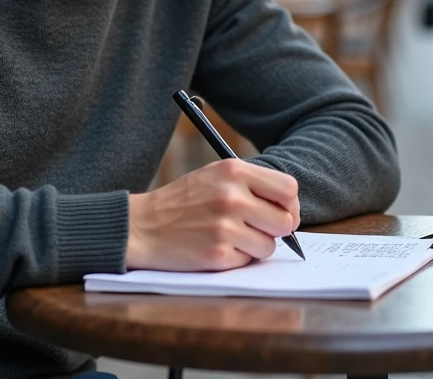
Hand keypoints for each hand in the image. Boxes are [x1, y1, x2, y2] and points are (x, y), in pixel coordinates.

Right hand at [126, 159, 299, 271]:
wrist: (142, 226)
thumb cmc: (182, 202)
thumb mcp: (214, 176)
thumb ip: (250, 184)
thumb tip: (288, 208)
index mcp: (233, 171)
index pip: (289, 188)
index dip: (289, 205)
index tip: (280, 212)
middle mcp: (232, 196)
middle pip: (285, 221)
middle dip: (275, 230)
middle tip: (258, 230)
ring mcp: (225, 226)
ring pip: (269, 245)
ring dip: (255, 247)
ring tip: (230, 237)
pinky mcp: (218, 253)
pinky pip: (248, 261)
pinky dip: (237, 258)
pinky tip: (216, 247)